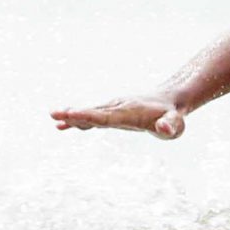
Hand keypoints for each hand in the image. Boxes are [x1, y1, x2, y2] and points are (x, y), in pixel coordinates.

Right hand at [51, 93, 186, 139]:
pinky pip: (92, 115)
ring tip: (54, 117)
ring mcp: (113, 108)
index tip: (71, 115)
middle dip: (74, 114)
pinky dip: (77, 119)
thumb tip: (164, 129)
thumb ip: (170, 126)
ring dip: (72, 115)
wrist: (170, 100)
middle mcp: (117, 108)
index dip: (88, 116)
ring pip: (90, 112)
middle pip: (93, 112)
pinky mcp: (111, 111)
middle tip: (54, 114)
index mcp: (129, 112)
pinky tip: (62, 125)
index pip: (105, 116)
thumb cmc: (173, 115)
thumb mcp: (176, 124)